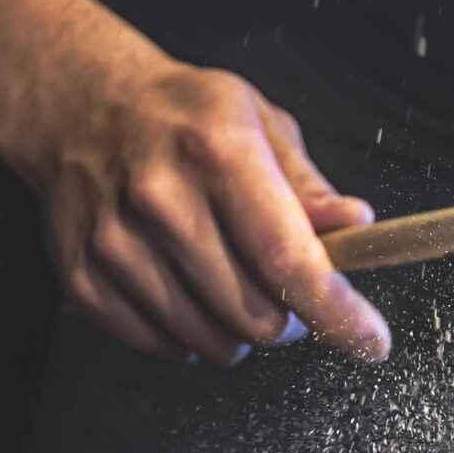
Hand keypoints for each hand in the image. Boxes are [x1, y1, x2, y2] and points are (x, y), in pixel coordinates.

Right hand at [25, 59, 390, 363]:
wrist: (82, 107)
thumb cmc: (184, 117)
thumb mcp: (260, 123)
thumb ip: (309, 186)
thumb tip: (356, 227)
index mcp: (218, 153)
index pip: (290, 260)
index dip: (338, 312)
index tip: (370, 341)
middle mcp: (162, 199)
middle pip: (255, 317)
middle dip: (290, 320)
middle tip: (287, 292)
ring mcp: (115, 242)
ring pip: (209, 341)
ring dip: (237, 332)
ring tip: (232, 285)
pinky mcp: (83, 276)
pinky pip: (160, 345)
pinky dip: (187, 335)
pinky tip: (188, 292)